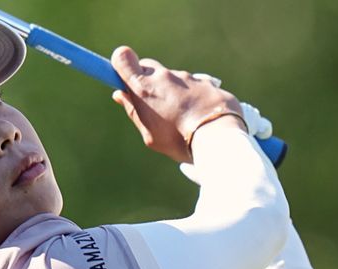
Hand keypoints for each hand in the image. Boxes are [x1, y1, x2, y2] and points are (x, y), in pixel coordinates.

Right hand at [110, 46, 245, 162]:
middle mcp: (165, 76)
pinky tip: (200, 117)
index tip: (124, 77)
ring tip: (183, 119)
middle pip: (149, 67)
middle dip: (147, 80)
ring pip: (174, 79)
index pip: (122, 58)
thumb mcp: (149, 133)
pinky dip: (195, 98)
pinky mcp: (208, 83)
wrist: (218, 138)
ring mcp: (188, 77)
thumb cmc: (178, 141)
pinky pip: (197, 87)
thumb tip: (120, 95)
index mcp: (144, 88)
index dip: (121, 64)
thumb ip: (133, 111)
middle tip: (153, 104)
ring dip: (174, 93)